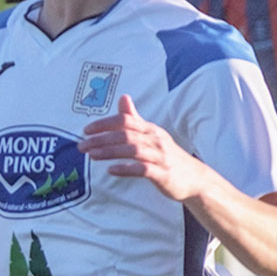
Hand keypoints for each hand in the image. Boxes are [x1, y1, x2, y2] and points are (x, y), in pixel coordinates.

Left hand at [78, 95, 206, 201]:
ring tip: (92, 155)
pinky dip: (126, 168)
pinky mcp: (163, 174)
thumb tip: (123, 97)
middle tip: (81, 145)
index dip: (105, 124)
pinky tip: (111, 170)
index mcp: (150, 130)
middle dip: (101, 139)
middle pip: (126, 135)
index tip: (86, 130)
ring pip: (133, 150)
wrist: (194, 178)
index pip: (125, 120)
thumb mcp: (152, 134)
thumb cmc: (168, 156)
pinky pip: (143, 169)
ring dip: (110, 152)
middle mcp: (155, 140)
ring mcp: (160, 157)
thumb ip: (135, 118)